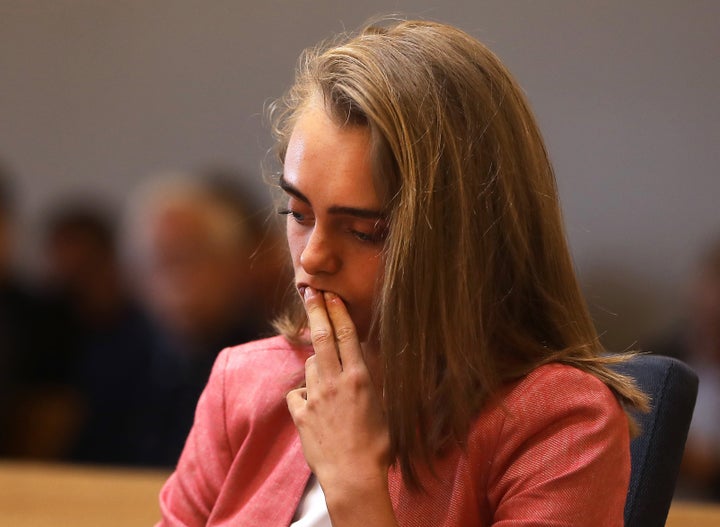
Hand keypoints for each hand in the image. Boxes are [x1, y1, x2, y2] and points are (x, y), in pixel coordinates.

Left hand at [286, 287, 389, 492]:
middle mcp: (335, 383)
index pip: (347, 336)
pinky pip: (297, 393)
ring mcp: (315, 398)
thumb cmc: (377, 447)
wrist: (352, 477)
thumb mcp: (385, 409)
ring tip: (328, 380)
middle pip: (321, 338)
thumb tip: (373, 360)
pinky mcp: (300, 414)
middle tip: (310, 291)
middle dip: (315, 311)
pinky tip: (312, 405)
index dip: (338, 313)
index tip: (331, 295)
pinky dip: (304, 394)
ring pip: (310, 365)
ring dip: (316, 364)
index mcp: (359, 379)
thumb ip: (376, 381)